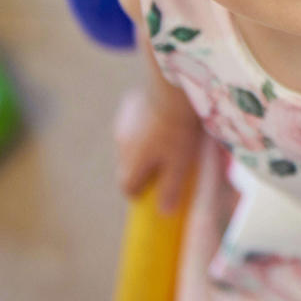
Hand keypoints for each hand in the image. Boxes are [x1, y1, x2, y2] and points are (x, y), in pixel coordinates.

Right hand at [113, 86, 201, 212]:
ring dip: (141, 144)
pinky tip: (161, 117)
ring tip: (164, 139)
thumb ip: (171, 188)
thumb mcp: (180, 163)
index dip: (138, 192)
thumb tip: (164, 212)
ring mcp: (122, 124)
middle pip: (127, 165)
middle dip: (141, 168)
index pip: (127, 187)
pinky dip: (143, 124)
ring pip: (129, 142)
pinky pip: (133, 121)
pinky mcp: (128, 105)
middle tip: (162, 165)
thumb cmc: (179, 130)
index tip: (150, 191)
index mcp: (131, 163)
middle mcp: (121, 145)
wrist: (173, 88)